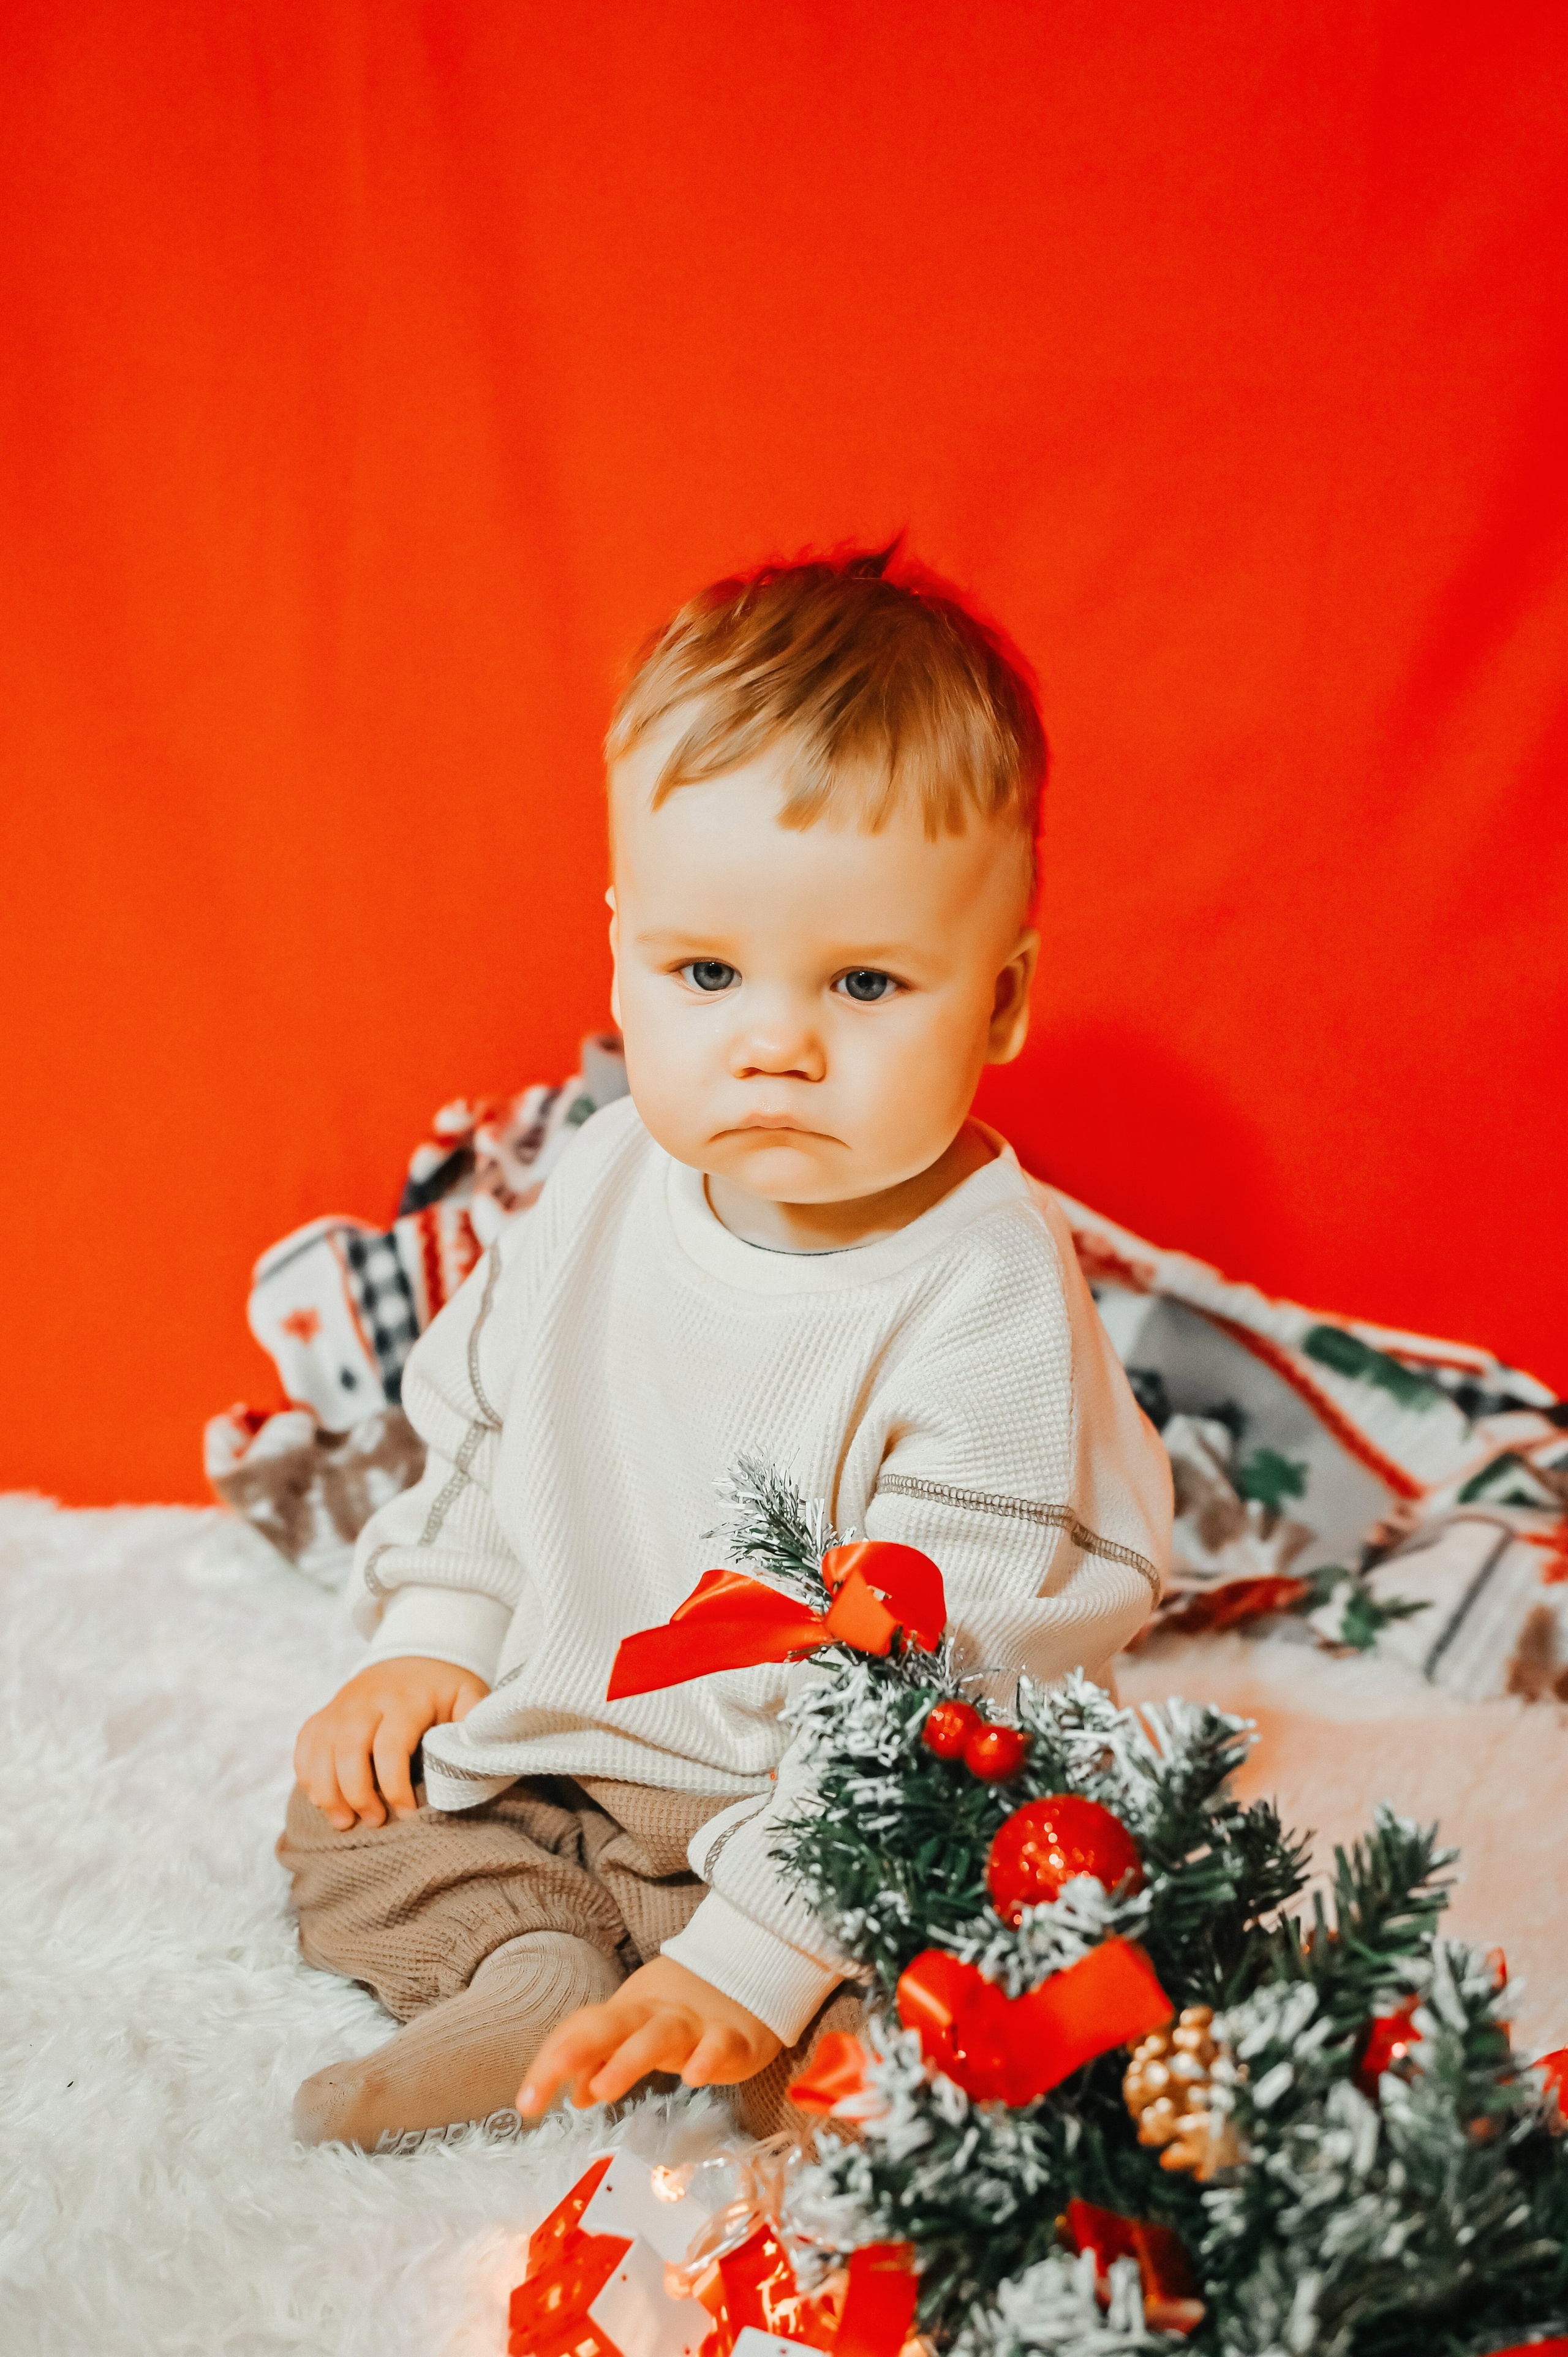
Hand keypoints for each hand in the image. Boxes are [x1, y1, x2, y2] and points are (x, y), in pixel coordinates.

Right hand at [293, 1656, 488, 1829]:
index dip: (394, 1786)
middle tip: (374, 1821)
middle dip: (357, 1794)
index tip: (406, 1813)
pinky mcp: (325, 1712)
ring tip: (344, 1822)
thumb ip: (474, 1720)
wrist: (415, 1654)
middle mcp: (366, 1700)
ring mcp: (341, 1705)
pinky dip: (307, 1774)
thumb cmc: (444, 1687)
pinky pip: (305, 1743)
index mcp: (405, 1699)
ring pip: (320, 1751)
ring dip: (327, 1792)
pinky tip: (321, 1799)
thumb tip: (477, 1749)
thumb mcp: (469, 1695)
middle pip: (348, 1751)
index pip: (390, 1747)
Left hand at [517, 1954, 781, 2113]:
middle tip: (548, 2080)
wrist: (748, 1973)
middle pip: (612, 2025)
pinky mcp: (731, 2036)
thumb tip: (573, 2094)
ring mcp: (693, 2023)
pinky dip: (707, 2057)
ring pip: (659, 2035)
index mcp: (627, 2013)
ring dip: (629, 2060)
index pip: (580, 2031)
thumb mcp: (639, 2033)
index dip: (550, 2063)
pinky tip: (694, 2076)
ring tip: (603, 2091)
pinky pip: (718, 2044)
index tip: (526, 2104)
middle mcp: (654, 2014)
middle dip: (576, 2049)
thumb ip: (603, 2060)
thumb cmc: (681, 2014)